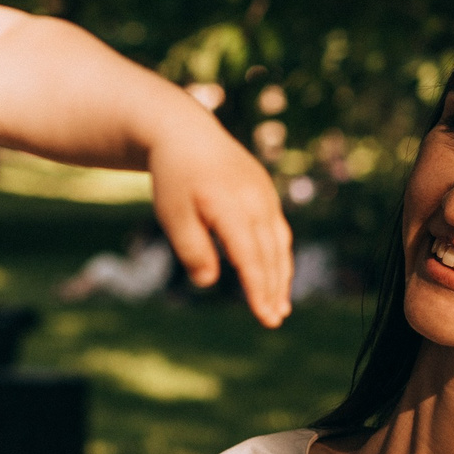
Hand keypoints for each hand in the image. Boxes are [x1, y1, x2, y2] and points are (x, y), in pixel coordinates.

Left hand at [150, 117, 293, 326]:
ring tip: (281, 306)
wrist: (185, 133)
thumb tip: (208, 282)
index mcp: (231, 206)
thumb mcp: (172, 214)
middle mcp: (255, 200)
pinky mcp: (265, 192)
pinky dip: (278, 255)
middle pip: (270, 254)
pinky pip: (278, 229)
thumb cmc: (174, 177)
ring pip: (279, 243)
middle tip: (274, 320)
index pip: (250, 257)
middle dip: (274, 289)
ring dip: (281, 276)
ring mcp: (264, 194)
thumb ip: (191, 249)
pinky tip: (275, 274)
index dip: (259, 289)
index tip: (265, 316)